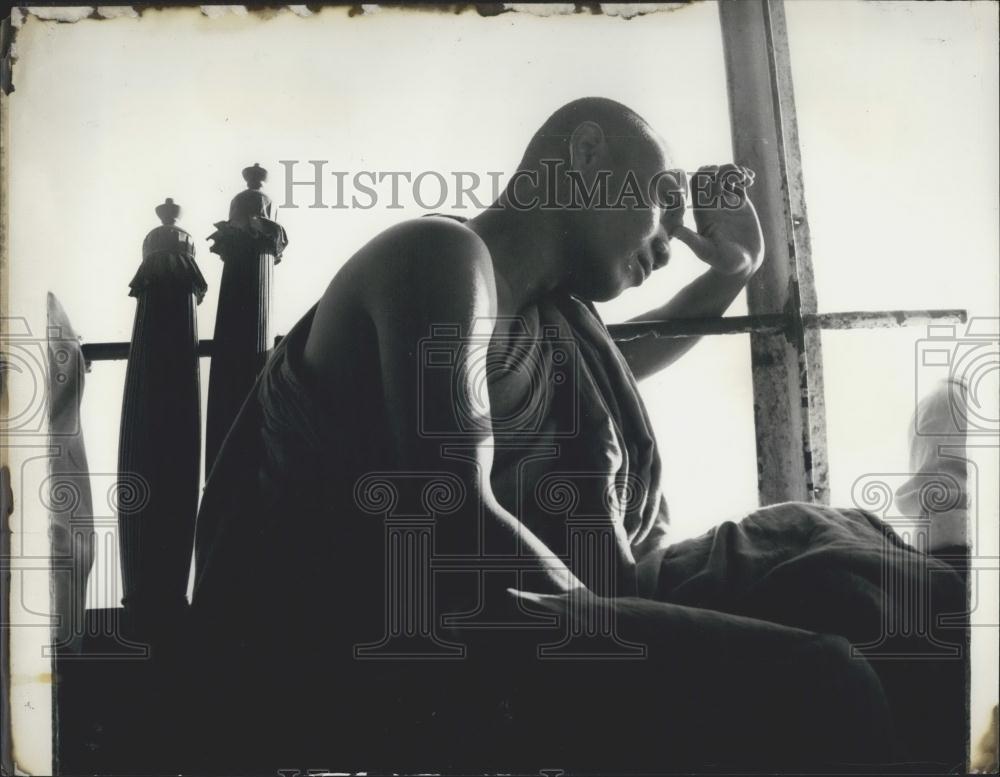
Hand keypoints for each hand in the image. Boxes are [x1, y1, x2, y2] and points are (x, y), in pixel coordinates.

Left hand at [670, 163, 763, 277]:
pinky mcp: (741, 203)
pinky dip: (744, 176)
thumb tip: (675, 232)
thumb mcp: (706, 251)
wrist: (743, 264)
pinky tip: (751, 181)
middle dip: (721, 170)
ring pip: (726, 176)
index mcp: (702, 211)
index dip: (704, 175)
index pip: (696, 185)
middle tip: (735, 176)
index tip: (716, 173)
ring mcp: (727, 202)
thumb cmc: (723, 262)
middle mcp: (712, 204)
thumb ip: (692, 241)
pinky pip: (739, 183)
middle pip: (711, 176)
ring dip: (734, 171)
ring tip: (746, 179)